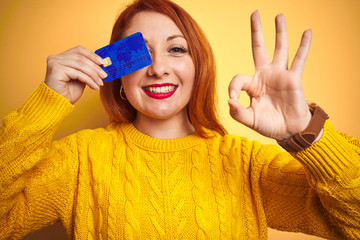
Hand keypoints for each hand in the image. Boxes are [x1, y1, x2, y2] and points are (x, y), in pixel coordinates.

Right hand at [44, 46, 106, 103]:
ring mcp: (54, 63)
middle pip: (81, 58)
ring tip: (100, 82)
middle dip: (95, 67)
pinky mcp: (56, 70)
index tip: (102, 62)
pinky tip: (94, 86)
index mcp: (61, 57)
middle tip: (104, 75)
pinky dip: (88, 80)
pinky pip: (77, 73)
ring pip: (80, 65)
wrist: (58, 104)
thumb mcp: (80, 78)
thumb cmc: (68, 93)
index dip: (92, 55)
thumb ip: (87, 69)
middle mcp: (56, 58)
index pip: (79, 50)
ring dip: (93, 74)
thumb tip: (101, 65)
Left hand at [228, 11, 311, 139]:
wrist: (288, 131)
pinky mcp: (294, 78)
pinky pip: (299, 59)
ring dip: (279, 32)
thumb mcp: (250, 120)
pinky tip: (307, 32)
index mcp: (252, 85)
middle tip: (255, 14)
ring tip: (279, 16)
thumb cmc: (269, 125)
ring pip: (280, 49)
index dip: (233, 87)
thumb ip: (238, 112)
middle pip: (259, 48)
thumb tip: (229, 100)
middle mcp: (265, 75)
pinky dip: (304, 46)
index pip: (238, 78)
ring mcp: (280, 75)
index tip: (232, 98)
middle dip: (257, 31)